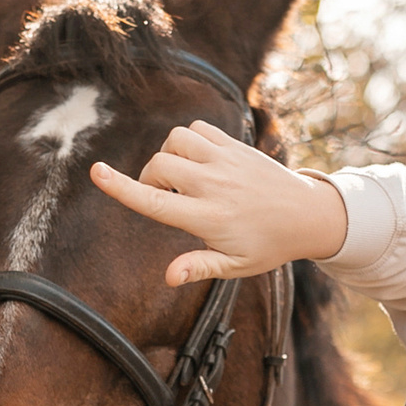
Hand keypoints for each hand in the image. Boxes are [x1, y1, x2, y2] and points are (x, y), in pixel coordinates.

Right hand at [89, 121, 347, 285]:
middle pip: (159, 165)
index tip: (96, 171)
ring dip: (169, 155)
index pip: (155, 201)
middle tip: (167, 198)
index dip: (121, 187)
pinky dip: (189, 139)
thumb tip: (168, 277)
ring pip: (176, 140)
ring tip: (183, 178)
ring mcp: (225, 160)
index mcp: (208, 218)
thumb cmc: (268, 245)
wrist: (308, 214)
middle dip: (150, 178)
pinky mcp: (235, 144)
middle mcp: (213, 185)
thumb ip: (199, 267)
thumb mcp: (235, 266)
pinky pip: (197, 127)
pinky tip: (199, 160)